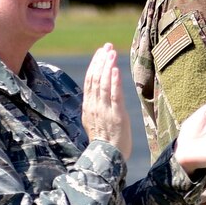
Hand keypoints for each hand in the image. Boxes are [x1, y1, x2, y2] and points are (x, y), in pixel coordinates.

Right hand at [80, 44, 133, 160]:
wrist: (107, 157)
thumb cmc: (105, 141)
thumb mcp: (97, 121)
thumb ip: (98, 106)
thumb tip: (102, 93)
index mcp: (88, 106)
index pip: (89, 81)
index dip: (95, 65)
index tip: (101, 52)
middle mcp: (94, 106)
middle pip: (95, 78)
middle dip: (101, 61)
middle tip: (107, 47)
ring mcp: (104, 110)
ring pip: (103, 84)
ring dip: (107, 66)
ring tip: (111, 53)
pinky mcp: (116, 115)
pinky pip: (113, 95)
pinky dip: (114, 81)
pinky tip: (115, 69)